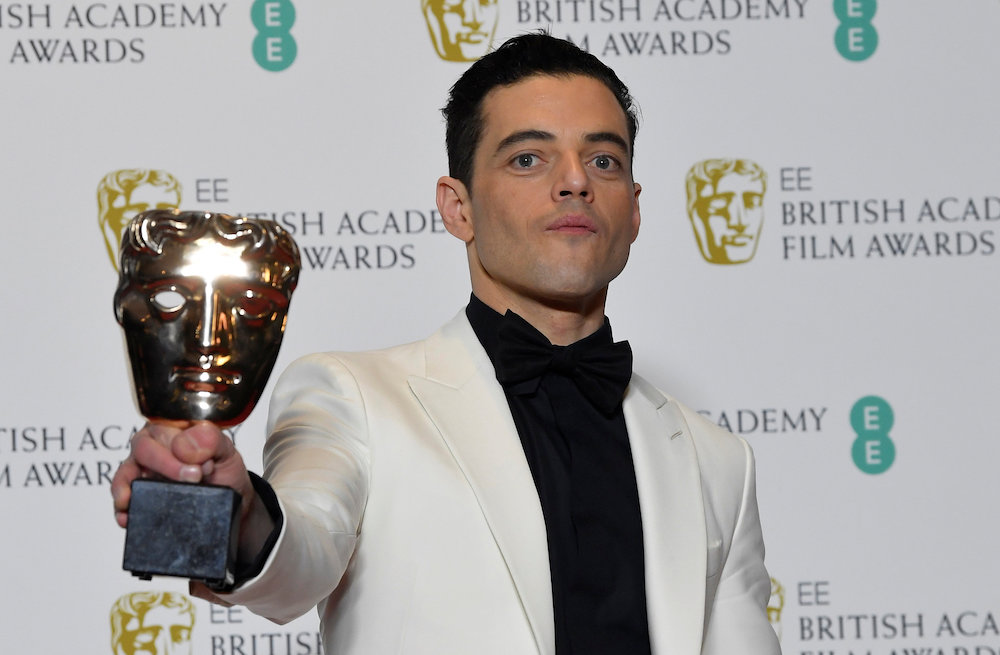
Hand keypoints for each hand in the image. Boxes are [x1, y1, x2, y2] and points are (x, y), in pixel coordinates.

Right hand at [111, 420, 254, 528]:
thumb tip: (186, 445)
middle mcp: (154, 446)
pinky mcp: (139, 494)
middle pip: (144, 449)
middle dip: (166, 465)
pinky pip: (123, 499)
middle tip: (193, 479)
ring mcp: (143, 471)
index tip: (203, 465)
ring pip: (125, 473)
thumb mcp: (227, 451)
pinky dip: (122, 508)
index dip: (181, 446)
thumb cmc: (223, 470)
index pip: (165, 428)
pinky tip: (126, 516)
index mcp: (173, 429)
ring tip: (131, 499)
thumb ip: (211, 440)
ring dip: (126, 486)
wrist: (230, 501)